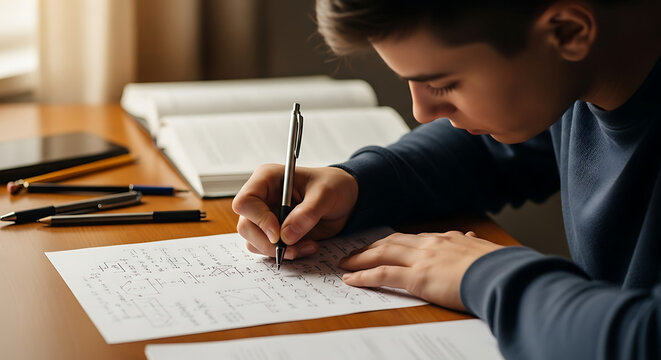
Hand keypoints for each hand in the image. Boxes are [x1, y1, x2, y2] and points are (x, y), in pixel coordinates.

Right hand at [232, 164, 357, 259]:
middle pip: (246, 227)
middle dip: (268, 243)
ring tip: (308, 246)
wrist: (344, 200)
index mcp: (267, 179)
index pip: (245, 201)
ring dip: (279, 251)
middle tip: (293, 248)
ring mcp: (266, 217)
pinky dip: (287, 254)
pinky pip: (269, 250)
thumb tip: (286, 236)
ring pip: (254, 242)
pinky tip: (307, 246)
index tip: (278, 233)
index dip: (258, 219)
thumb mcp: (325, 195)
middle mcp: (262, 198)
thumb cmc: (333, 186)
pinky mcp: (274, 233)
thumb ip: (307, 213)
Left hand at [339, 231, 503, 310]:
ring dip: (361, 258)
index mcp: (447, 239)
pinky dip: (364, 275)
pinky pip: (382, 274)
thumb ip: (472, 245)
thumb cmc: (500, 268)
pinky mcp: (417, 277)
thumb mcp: (486, 251)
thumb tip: (471, 239)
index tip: (382, 246)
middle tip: (354, 253)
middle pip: (392, 241)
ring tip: (345, 264)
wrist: (503, 275)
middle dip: (371, 247)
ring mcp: (422, 259)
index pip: (413, 239)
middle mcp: (430, 244)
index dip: (394, 242)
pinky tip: (351, 279)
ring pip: (382, 253)